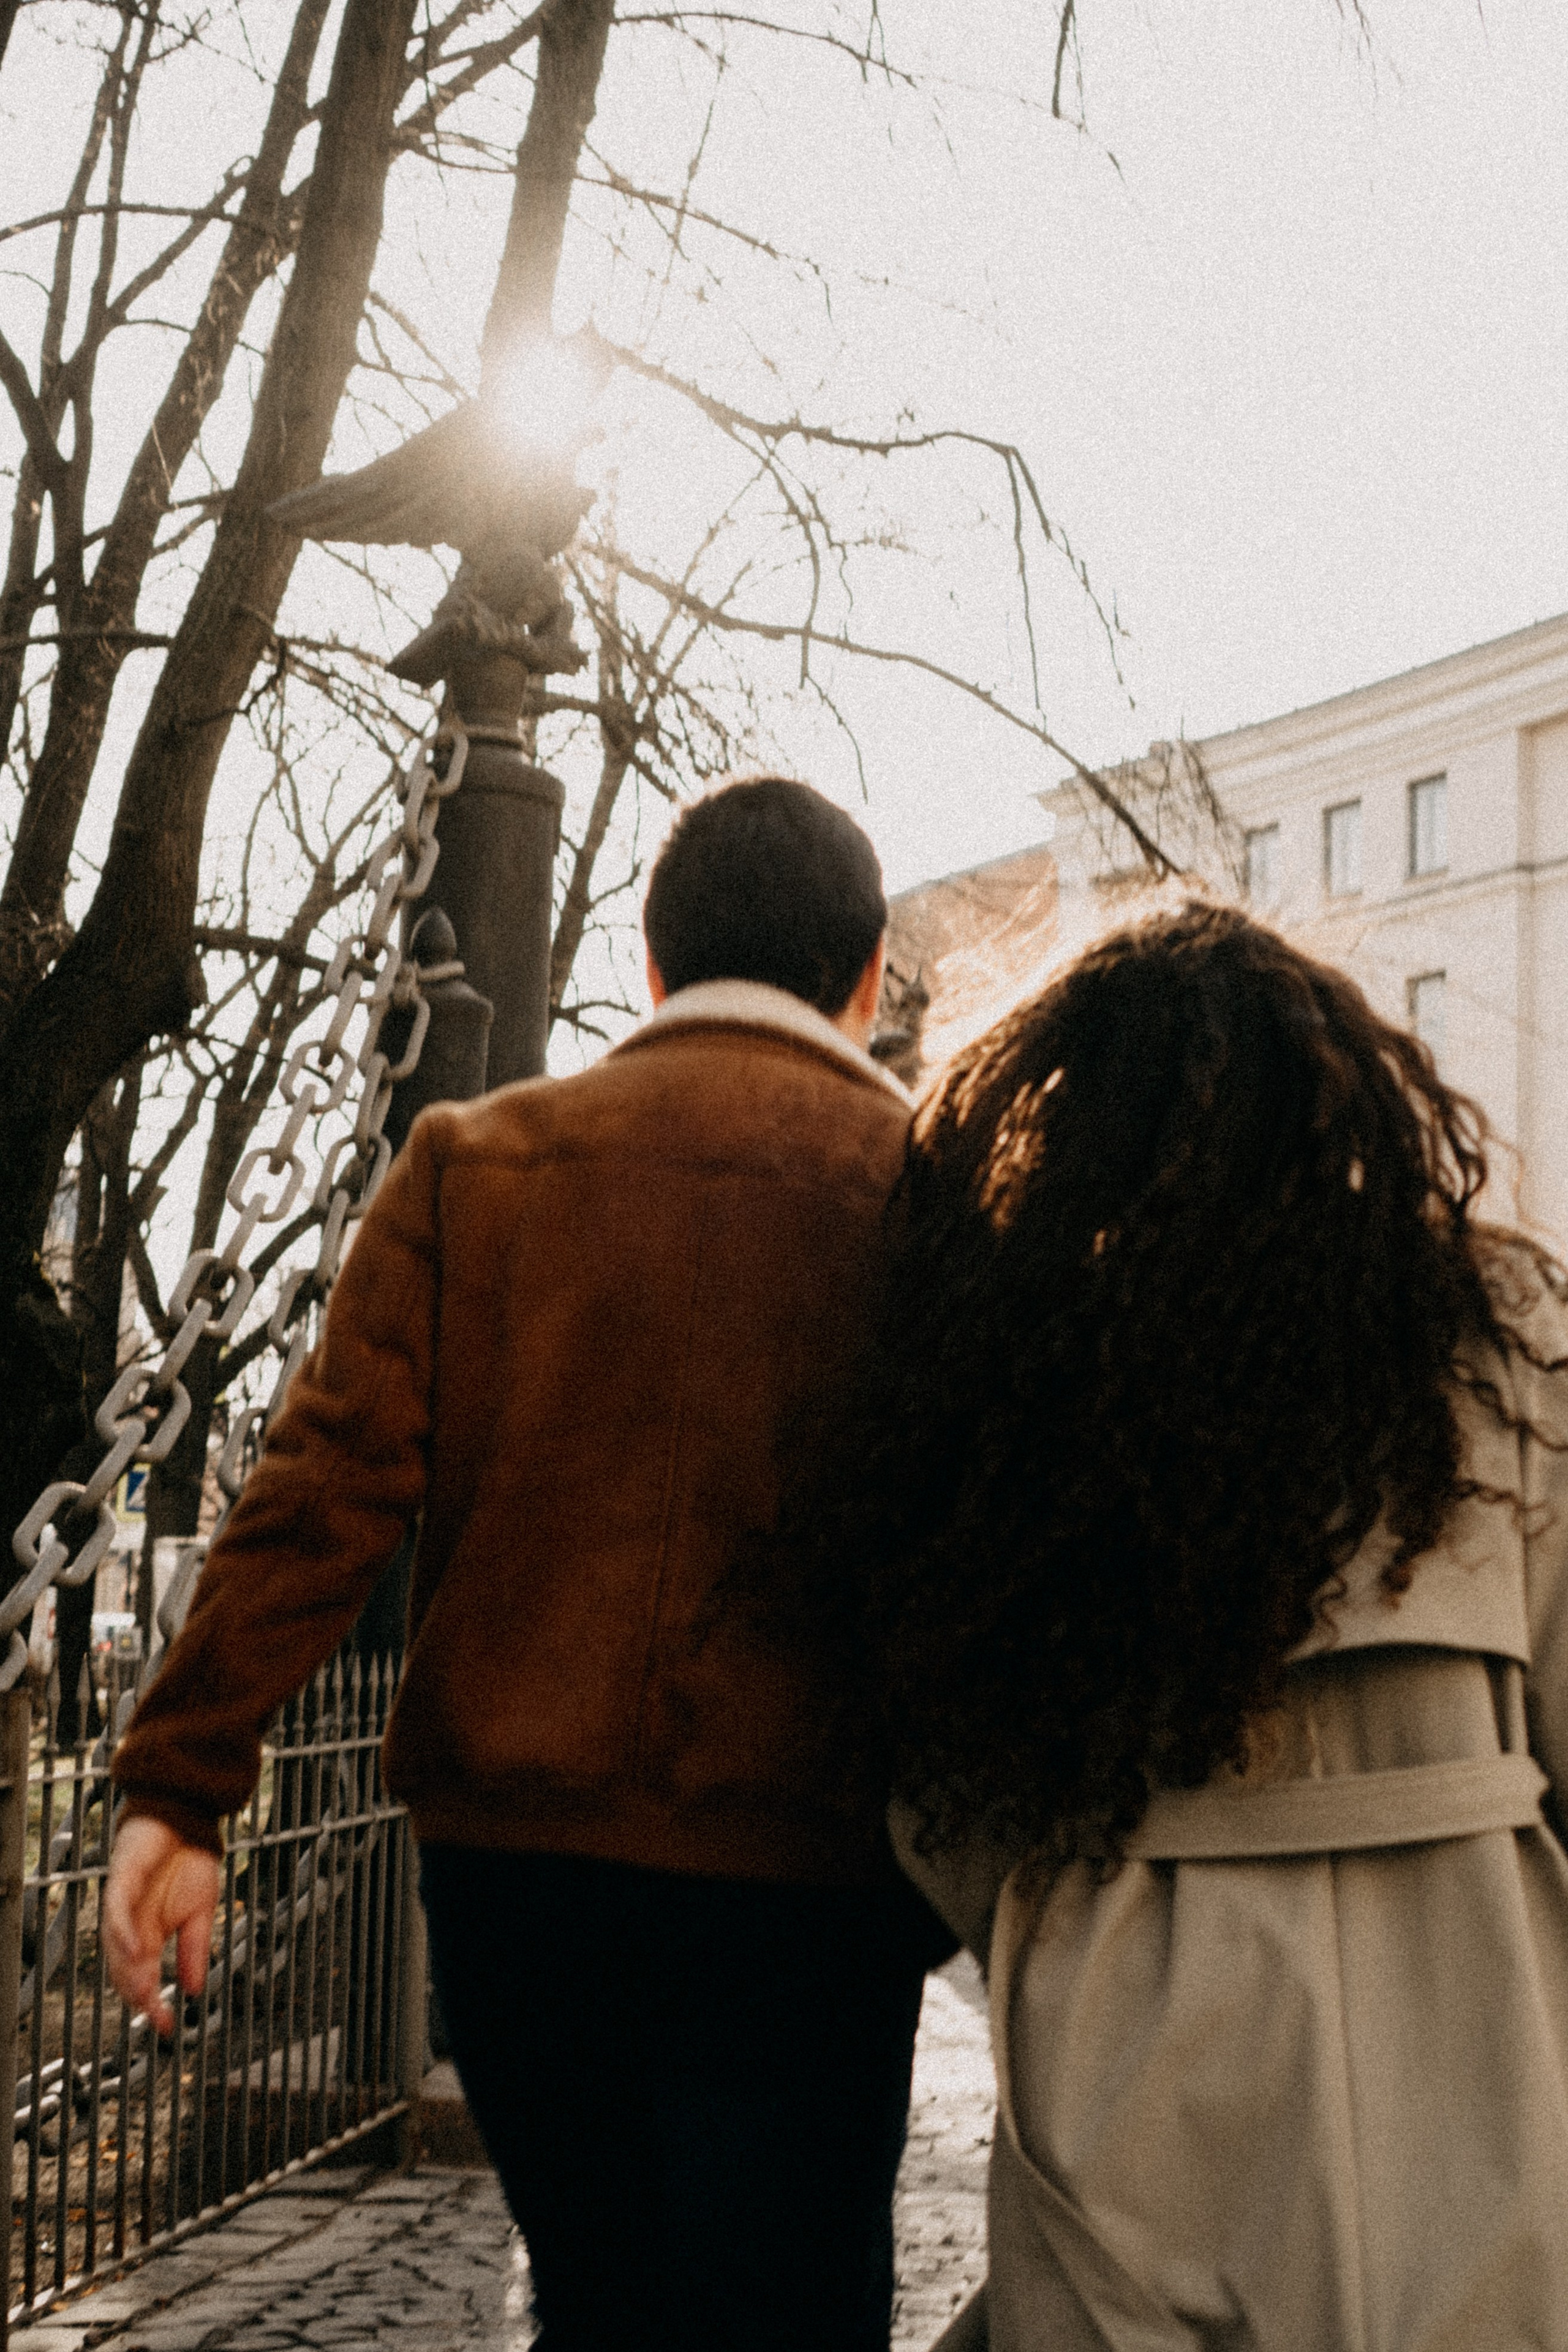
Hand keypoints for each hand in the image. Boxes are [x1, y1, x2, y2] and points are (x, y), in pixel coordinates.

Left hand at [102, 1816, 219, 2035]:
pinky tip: (136, 1951)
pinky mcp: (121, 1881)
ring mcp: (122, 1905)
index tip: (166, 2027)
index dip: (152, 2005)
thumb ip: (194, 1950)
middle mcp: (130, 1926)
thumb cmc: (189, 1861)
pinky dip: (123, 1934)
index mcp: (148, 1936)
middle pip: (122, 1971)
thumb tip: (193, 1989)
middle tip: (155, 2016)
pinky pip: (115, 1913)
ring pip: (114, 1948)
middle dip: (138, 1996)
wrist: (188, 1819)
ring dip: (128, 1972)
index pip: (142, 1979)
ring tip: (145, 1993)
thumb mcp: (202, 1913)